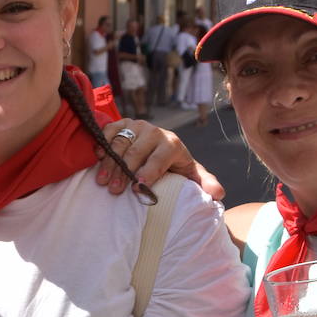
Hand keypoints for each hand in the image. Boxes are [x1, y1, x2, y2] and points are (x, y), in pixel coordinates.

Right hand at [99, 119, 224, 200]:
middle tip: (115, 190)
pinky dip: (102, 143)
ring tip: (102, 181)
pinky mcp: (123, 122)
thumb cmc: (174, 165)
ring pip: (120, 143)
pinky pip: (109, 131)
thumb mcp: (190, 173)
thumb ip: (204, 182)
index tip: (138, 187)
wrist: (160, 146)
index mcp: (173, 144)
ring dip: (109, 162)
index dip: (149, 172)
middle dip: (124, 172)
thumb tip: (219, 194)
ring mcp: (137, 125)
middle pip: (136, 151)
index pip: (159, 157)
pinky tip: (97, 159)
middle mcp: (155, 132)